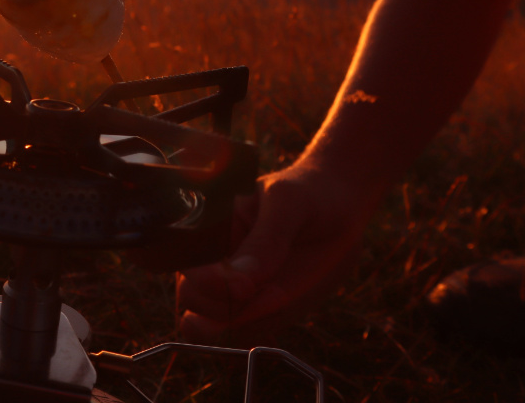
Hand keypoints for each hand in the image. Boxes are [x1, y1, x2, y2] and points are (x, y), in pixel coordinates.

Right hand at [177, 162, 374, 342]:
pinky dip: (258, 328)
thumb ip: (267, 239)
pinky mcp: (255, 308)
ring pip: (209, 322)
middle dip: (226, 304)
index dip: (207, 280)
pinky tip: (284, 303)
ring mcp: (232, 286)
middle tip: (273, 291)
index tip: (243, 286)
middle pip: (191, 296)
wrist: (341, 206)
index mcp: (207, 223)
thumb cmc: (308, 192)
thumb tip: (240, 282)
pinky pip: (240, 332)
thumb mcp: (289, 203)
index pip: (184, 259)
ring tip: (281, 296)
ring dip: (244, 319)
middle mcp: (212, 257)